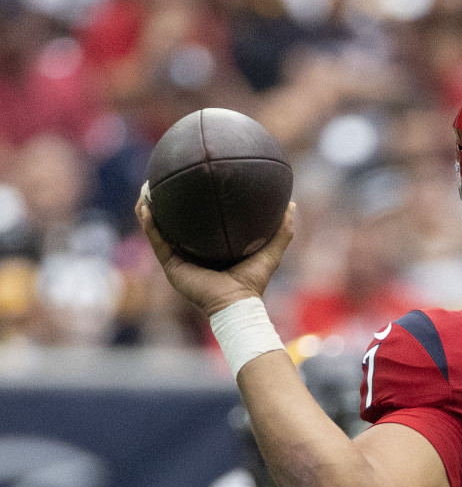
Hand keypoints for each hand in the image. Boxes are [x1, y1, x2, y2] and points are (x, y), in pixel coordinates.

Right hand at [134, 191, 295, 316]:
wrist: (236, 303)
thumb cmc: (254, 282)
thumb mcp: (270, 251)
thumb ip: (282, 230)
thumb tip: (291, 204)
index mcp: (211, 249)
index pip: (200, 224)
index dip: (194, 205)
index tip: (192, 182)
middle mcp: (193, 253)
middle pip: (175, 224)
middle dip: (166, 204)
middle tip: (162, 182)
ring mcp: (180, 260)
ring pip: (159, 230)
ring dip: (149, 210)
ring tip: (145, 190)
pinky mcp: (172, 267)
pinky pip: (157, 241)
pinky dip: (150, 225)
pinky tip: (145, 207)